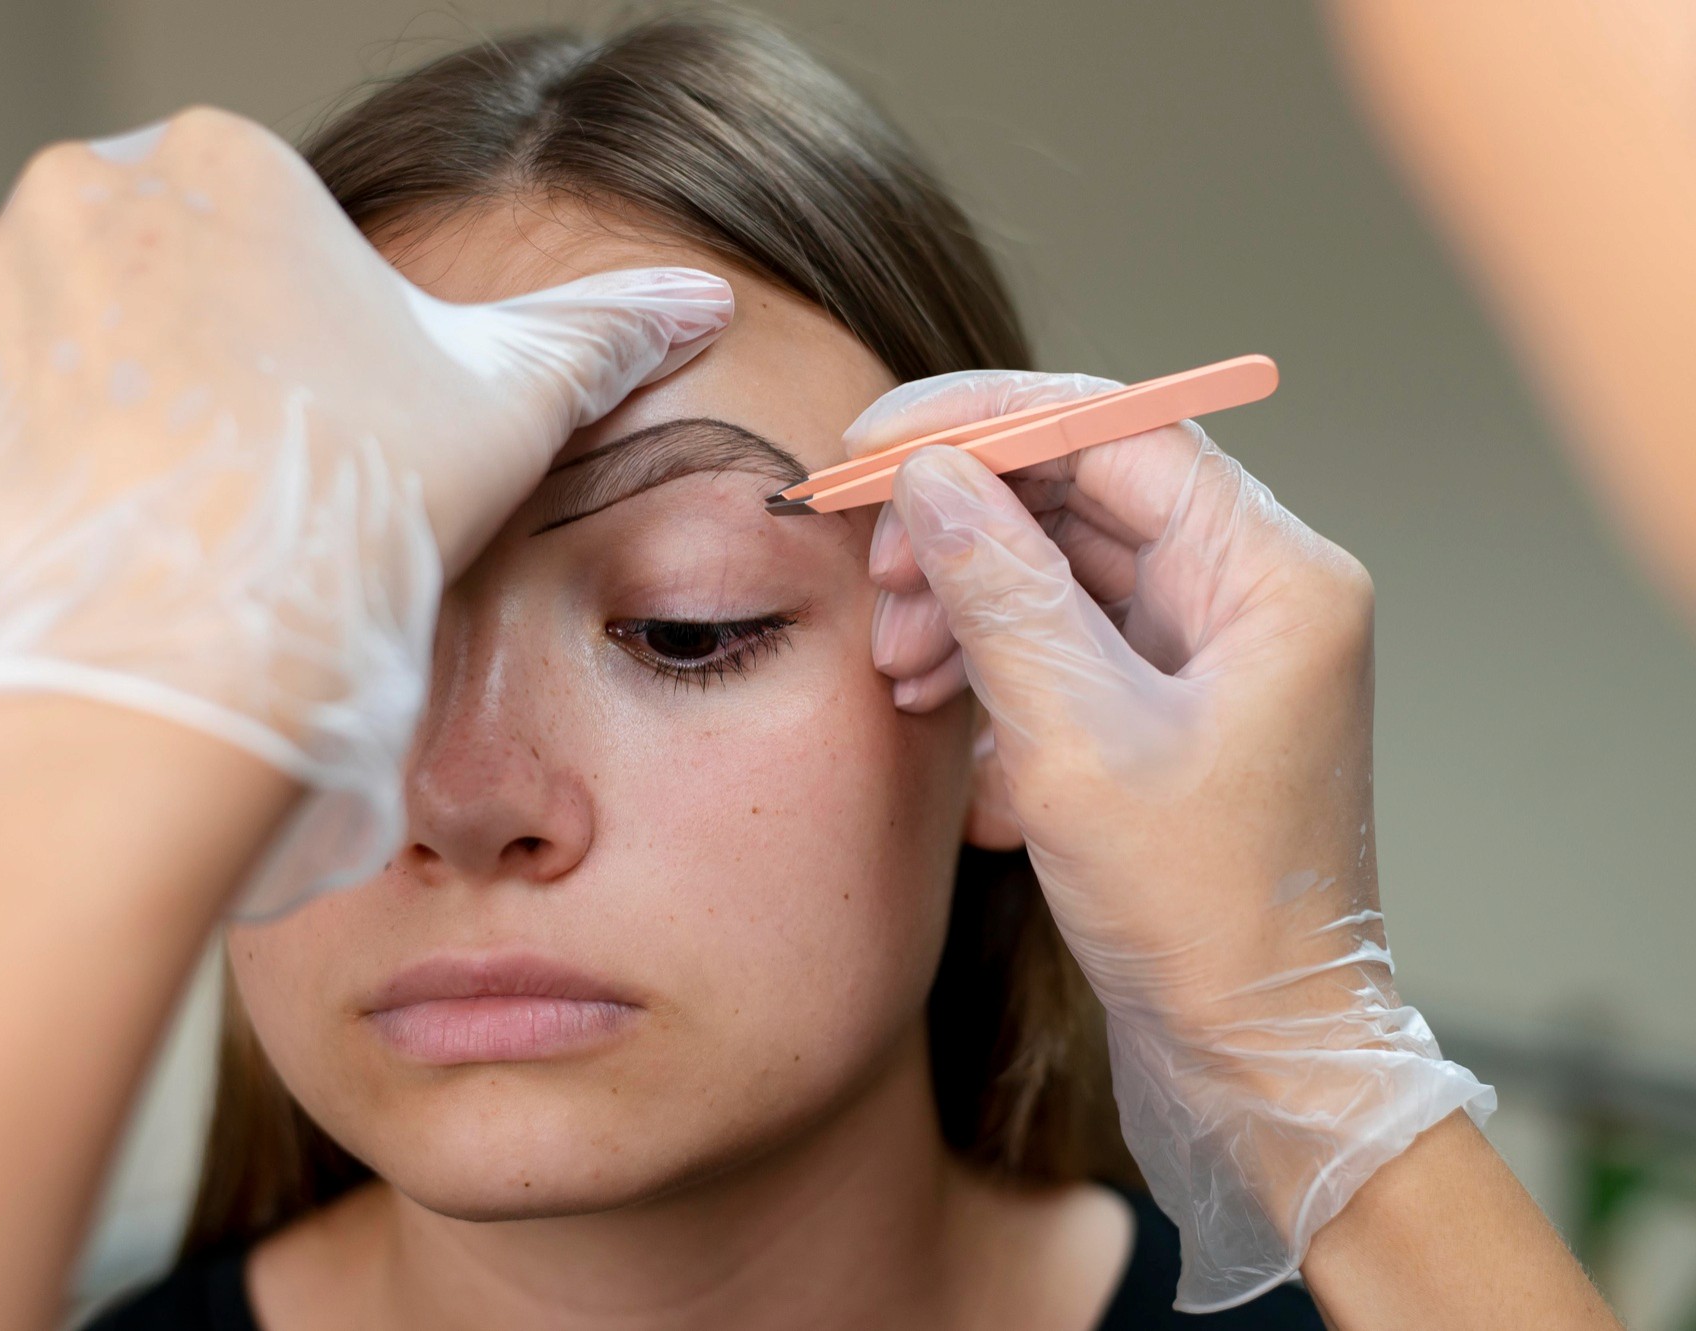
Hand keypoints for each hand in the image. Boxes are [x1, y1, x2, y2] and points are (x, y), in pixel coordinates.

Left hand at [0, 108, 731, 915]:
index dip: (297, 331)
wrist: (211, 657)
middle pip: (153, 266)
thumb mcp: (512, 399)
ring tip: (189, 500)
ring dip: (116, 402)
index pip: (255, 227)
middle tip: (257, 462)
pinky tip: (116, 520)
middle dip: (197, 353)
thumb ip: (604, 330)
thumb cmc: (358, 511)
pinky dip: (42, 459)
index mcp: (227, 164)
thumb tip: (695, 304)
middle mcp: (86, 195)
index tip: (316, 412)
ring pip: (65, 333)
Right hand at [852, 371, 1492, 1310]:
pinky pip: (1065, 627)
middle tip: (872, 571)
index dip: (981, 421)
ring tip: (894, 659)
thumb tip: (926, 473)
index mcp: (1271, 575)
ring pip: (1062, 556)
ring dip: (962, 589)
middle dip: (962, 519)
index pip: (1116, 428)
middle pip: (1082, 487)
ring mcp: (1213, 642)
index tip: (871, 440)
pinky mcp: (1171, 694)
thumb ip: (999, 592)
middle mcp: (1252, 589)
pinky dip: (988, 646)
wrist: (1253, 1052)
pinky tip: (928, 694)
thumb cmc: (1199, 915)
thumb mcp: (1076, 744)